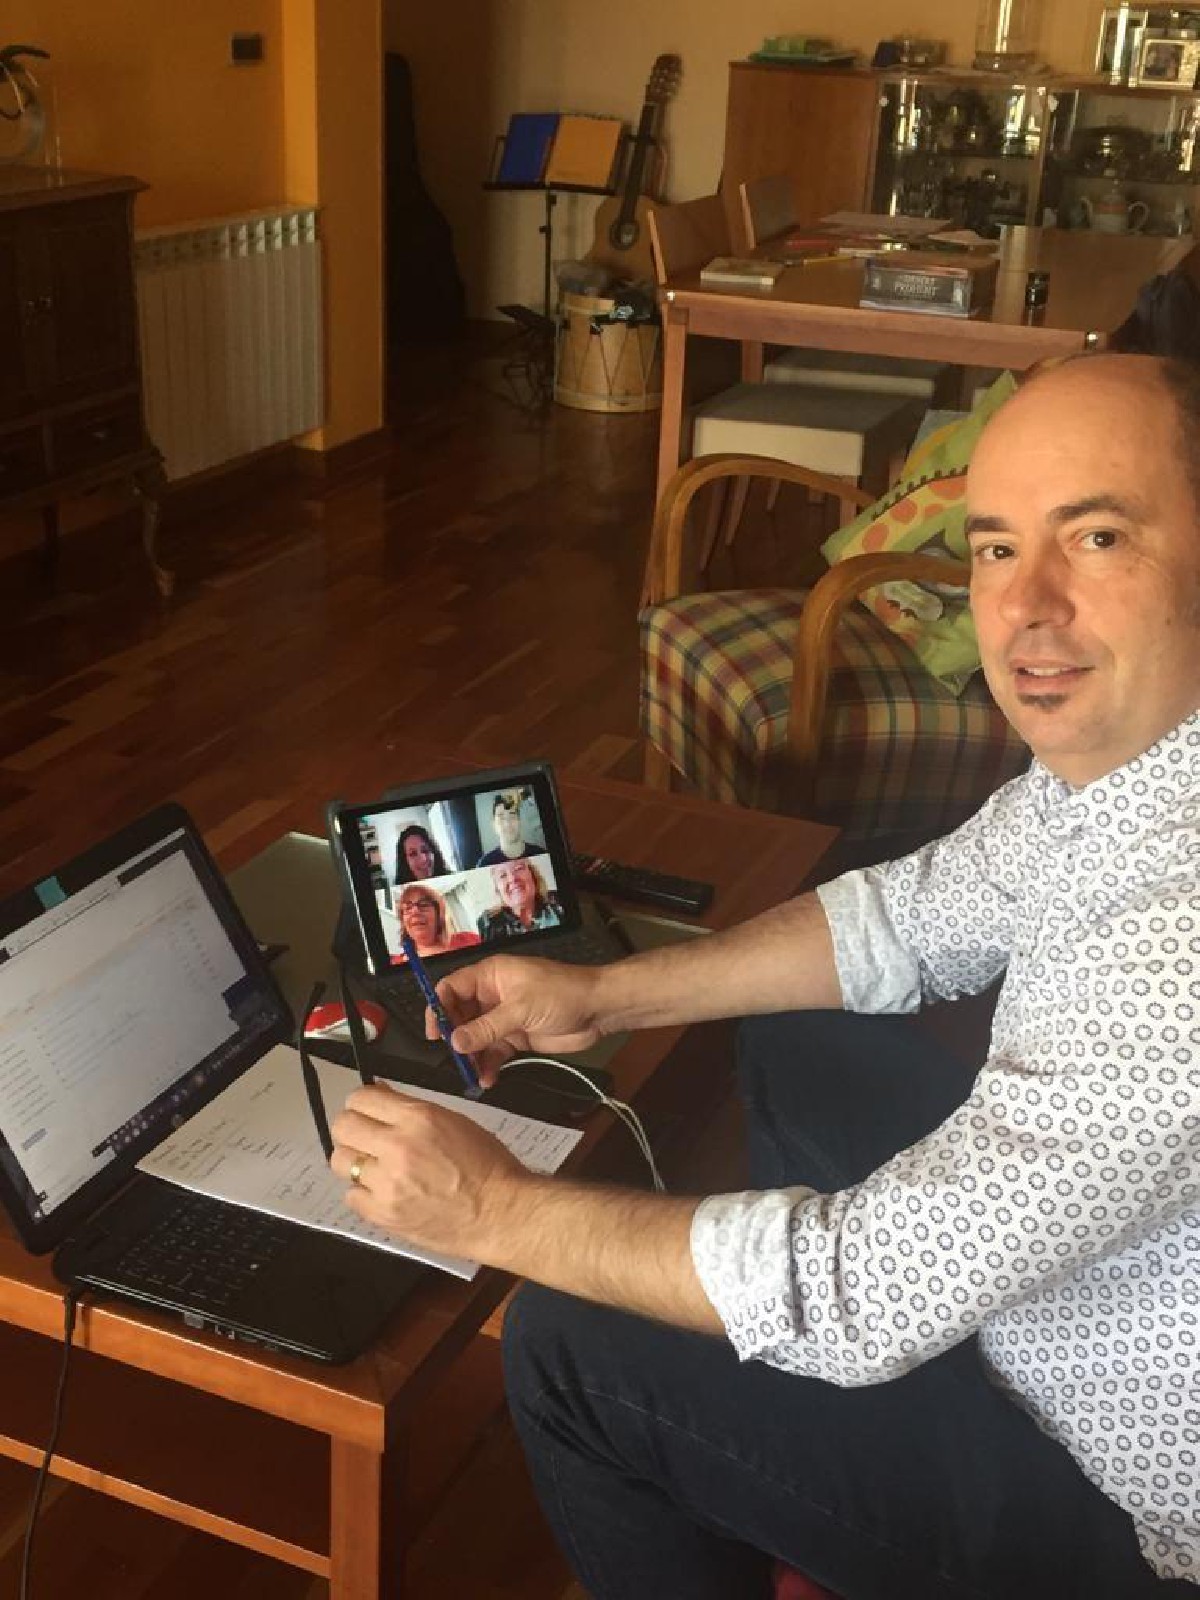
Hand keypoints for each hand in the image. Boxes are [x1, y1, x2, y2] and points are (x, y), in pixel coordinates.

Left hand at [330, 1083, 527, 1257]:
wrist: (500, 1213)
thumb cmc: (487, 1167)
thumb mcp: (453, 1121)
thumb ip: (411, 1110)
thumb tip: (381, 1096)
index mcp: (418, 1118)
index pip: (361, 1098)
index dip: (362, 1103)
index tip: (367, 1111)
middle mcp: (398, 1147)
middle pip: (342, 1126)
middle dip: (352, 1128)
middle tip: (365, 1138)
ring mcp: (387, 1183)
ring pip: (340, 1161)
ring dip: (354, 1161)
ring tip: (375, 1168)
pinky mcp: (383, 1214)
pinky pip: (351, 1196)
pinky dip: (363, 1193)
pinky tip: (384, 1193)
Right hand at [429, 955, 603, 1080]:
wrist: (597, 1010)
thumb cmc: (561, 993)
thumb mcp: (520, 1008)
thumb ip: (486, 1027)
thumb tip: (455, 1042)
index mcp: (490, 976)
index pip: (452, 988)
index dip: (440, 1008)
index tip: (436, 1033)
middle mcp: (492, 996)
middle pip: (461, 1016)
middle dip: (456, 1037)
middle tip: (455, 1058)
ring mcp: (504, 1017)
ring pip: (476, 1038)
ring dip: (472, 1056)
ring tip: (471, 1074)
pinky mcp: (516, 1037)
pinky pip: (494, 1052)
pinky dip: (488, 1065)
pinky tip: (487, 1079)